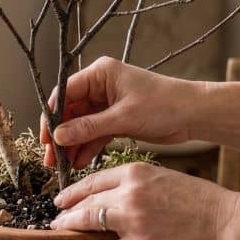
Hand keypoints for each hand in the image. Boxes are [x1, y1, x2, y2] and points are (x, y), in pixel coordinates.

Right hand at [39, 57, 201, 167]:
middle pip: (70, 111)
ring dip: (72, 145)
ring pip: (80, 125)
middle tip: (51, 158)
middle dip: (60, 135)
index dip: (52, 116)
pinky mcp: (115, 119)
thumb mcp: (122, 117)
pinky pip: (94, 134)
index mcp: (100, 73)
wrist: (193, 115)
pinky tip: (79, 163)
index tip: (45, 138)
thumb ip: (88, 127)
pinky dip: (87, 148)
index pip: (65, 93)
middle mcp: (101, 86)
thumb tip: (59, 136)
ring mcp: (107, 103)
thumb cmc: (164, 105)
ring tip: (63, 166)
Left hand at [50, 162, 234, 239]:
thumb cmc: (197, 199)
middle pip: (86, 200)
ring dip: (68, 229)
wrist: (223, 221)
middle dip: (67, 210)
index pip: (93, 180)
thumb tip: (110, 194)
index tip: (63, 198)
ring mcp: (132, 220)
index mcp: (135, 172)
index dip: (74, 191)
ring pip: (87, 222)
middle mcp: (129, 193)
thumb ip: (134, 183)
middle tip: (57, 218)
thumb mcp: (161, 177)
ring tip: (58, 233)